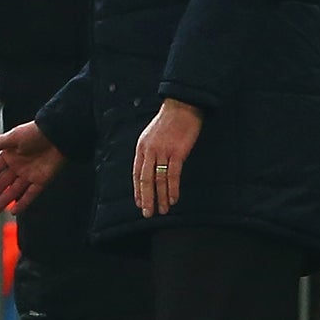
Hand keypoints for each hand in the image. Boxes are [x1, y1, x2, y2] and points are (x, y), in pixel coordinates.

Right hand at [0, 120, 63, 212]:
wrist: (59, 134)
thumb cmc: (35, 132)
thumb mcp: (13, 137)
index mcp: (9, 155)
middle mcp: (18, 166)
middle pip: (1, 184)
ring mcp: (29, 174)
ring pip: (13, 191)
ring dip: (2, 201)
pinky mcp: (42, 180)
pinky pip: (31, 194)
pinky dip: (23, 202)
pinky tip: (13, 211)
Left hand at [133, 97, 202, 216]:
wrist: (182, 106)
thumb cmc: (169, 121)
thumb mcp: (151, 135)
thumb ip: (149, 151)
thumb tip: (149, 167)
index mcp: (141, 147)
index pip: (136, 173)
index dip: (137, 190)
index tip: (139, 203)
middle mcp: (149, 151)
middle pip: (145, 180)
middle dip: (146, 198)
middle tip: (147, 213)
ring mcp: (163, 152)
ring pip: (158, 180)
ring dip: (160, 197)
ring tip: (162, 210)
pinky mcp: (177, 152)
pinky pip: (173, 175)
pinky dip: (172, 189)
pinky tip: (173, 199)